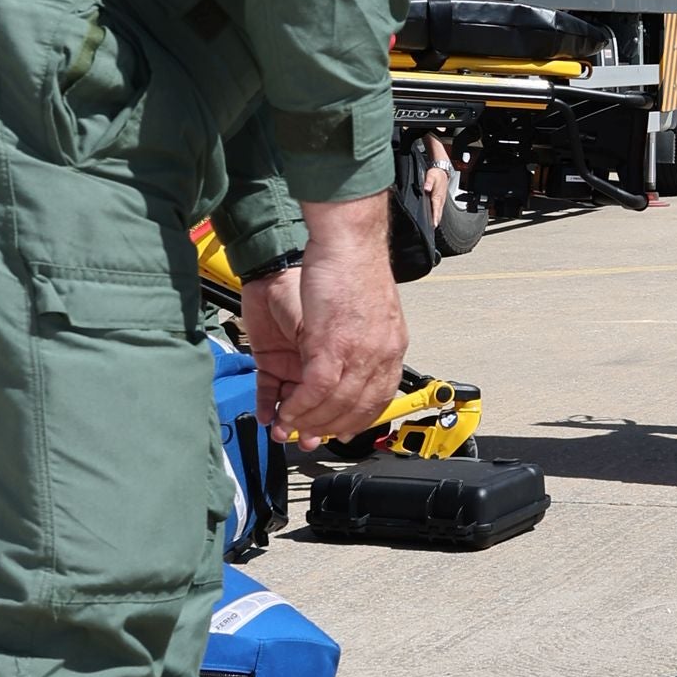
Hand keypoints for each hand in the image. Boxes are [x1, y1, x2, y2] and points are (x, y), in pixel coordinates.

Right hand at [248, 196, 408, 438]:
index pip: (378, 399)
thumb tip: (352, 362)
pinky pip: (315, 389)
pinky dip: (297, 405)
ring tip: (287, 427)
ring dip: (306, 421)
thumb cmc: (350, 266)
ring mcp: (359, 353)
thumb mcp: (367, 310)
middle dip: (325, 429)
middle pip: (355, 409)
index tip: (336, 432)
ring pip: (334, 405)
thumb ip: (362, 340)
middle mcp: (380, 356)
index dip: (355, 421)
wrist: (346, 239)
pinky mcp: (331, 345)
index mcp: (391, 348)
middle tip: (304, 437)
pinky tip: (285, 411)